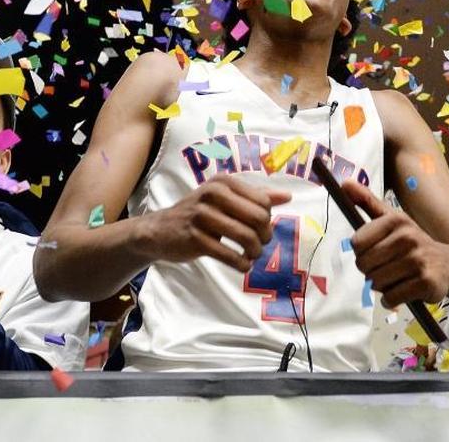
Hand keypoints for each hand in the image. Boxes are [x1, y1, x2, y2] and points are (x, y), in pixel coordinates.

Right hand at [145, 175, 291, 272]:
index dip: (268, 220)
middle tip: (259, 246)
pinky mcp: (195, 238)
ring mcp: (202, 215)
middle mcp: (213, 193)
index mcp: (224, 182)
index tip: (262, 231)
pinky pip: (229, 255)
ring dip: (254, 252)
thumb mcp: (225, 200)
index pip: (263, 201)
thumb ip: (256, 197)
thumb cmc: (199, 214)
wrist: (159, 231)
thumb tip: (288, 196)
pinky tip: (242, 265)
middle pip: (258, 218)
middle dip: (264, 237)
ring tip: (250, 257)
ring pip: (246, 237)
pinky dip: (241, 264)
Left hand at [343, 179, 448, 308]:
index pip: (357, 243)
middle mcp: (408, 238)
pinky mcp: (426, 283)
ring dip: (382, 286)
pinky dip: (391, 299)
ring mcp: (418, 261)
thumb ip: (367, 201)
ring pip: (376, 283)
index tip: (375, 251)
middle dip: (371, 271)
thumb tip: (345, 183)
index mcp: (396, 220)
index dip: (362, 252)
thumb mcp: (392, 219)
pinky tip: (403, 290)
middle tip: (387, 267)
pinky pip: (390, 298)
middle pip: (364, 265)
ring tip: (397, 278)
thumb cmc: (413, 242)